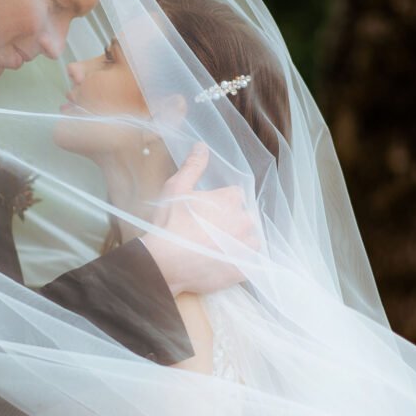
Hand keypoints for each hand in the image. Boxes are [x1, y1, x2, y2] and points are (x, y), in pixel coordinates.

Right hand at [140, 143, 258, 295]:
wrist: (166, 263)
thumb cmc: (170, 223)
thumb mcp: (177, 188)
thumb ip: (193, 166)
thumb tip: (202, 145)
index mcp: (231, 200)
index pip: (234, 195)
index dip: (220, 202)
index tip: (206, 211)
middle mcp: (245, 222)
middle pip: (244, 217)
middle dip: (230, 221)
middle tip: (207, 231)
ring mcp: (246, 248)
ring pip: (249, 240)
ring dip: (237, 242)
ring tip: (215, 248)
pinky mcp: (243, 270)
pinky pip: (248, 265)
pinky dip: (238, 263)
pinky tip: (221, 264)